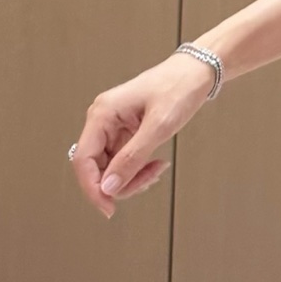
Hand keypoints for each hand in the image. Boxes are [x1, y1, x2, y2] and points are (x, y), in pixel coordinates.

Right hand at [69, 51, 213, 218]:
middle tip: (149, 180)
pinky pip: (124, 160)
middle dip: (120, 182)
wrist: (197, 72)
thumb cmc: (179, 89)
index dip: (93, 188)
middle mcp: (102, 120)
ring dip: (132, 177)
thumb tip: (109, 187)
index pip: (83, 160)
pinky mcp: (126, 131)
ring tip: (157, 169)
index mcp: (102, 114)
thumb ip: (132, 159)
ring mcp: (113, 126)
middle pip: (96, 167)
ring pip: (111, 167)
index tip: (109, 209)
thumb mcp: (158, 127)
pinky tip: (156, 165)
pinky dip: (138, 169)